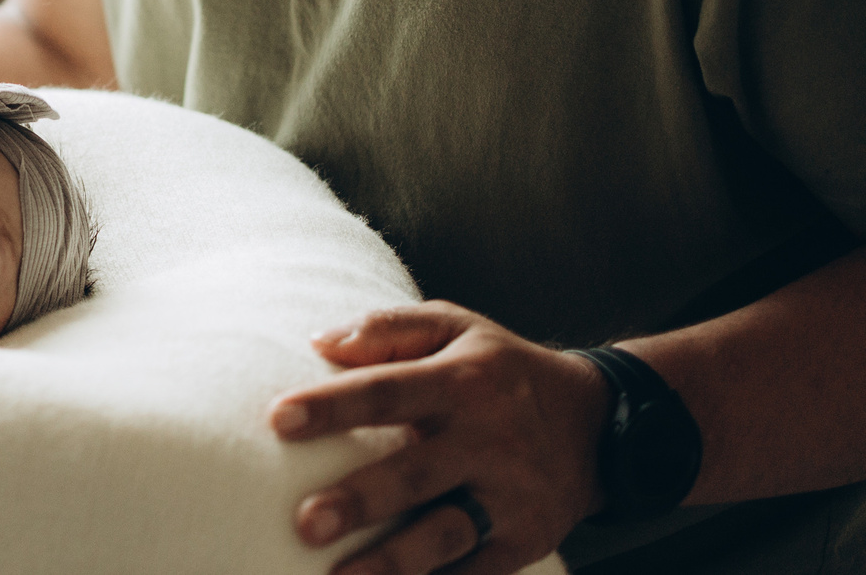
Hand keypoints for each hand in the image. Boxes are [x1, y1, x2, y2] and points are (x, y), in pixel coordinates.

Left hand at [268, 302, 607, 574]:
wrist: (599, 424)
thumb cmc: (499, 370)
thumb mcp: (455, 327)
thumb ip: (388, 329)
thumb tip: (319, 343)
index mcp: (463, 381)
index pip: (387, 390)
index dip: (333, 406)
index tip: (278, 419)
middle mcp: (489, 441)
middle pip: (416, 474)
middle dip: (360, 501)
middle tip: (305, 523)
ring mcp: (510, 497)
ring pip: (446, 534)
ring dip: (393, 561)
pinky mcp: (525, 541)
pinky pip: (477, 572)